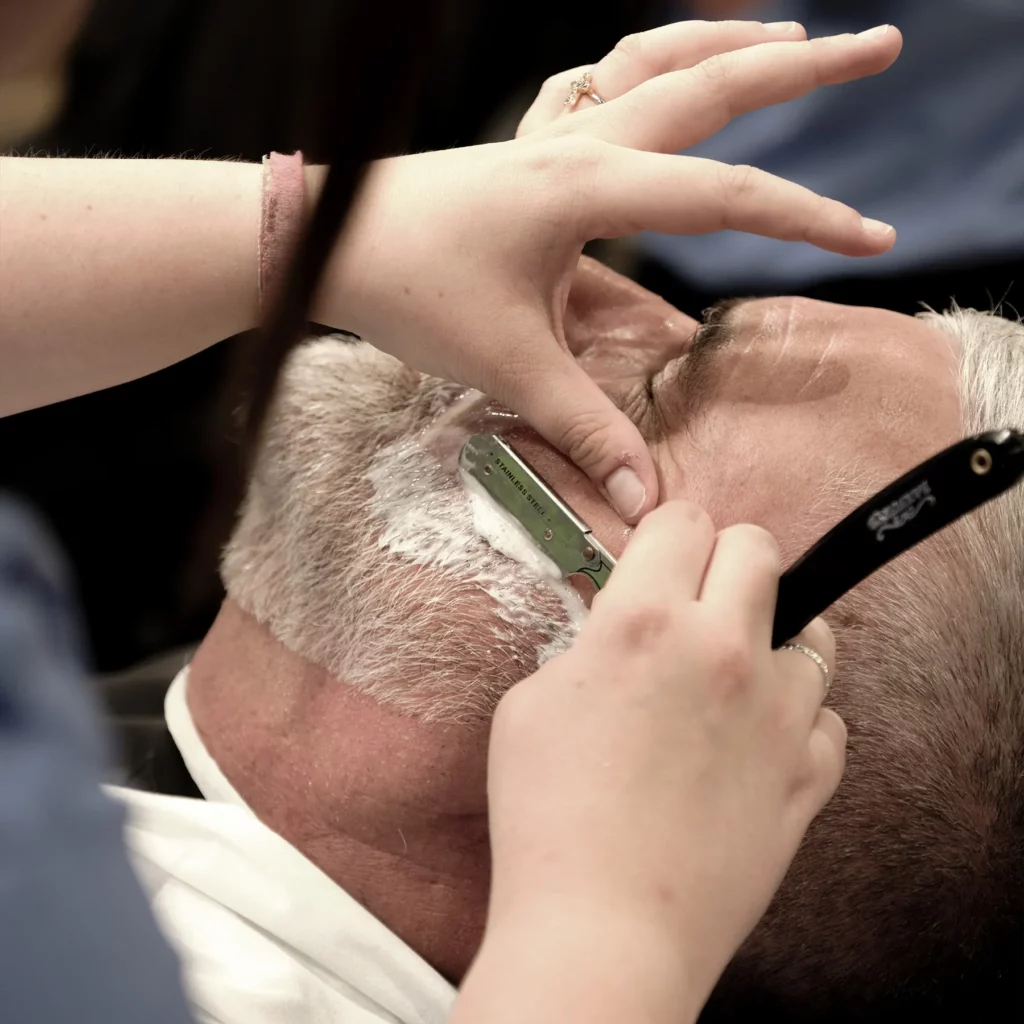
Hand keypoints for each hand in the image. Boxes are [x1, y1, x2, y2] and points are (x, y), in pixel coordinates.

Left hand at [314, 21, 901, 522]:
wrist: (322, 237)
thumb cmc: (405, 286)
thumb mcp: (505, 365)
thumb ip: (584, 428)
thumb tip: (646, 499)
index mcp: (586, 185)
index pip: (724, 195)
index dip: (805, 219)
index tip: (872, 240)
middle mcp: (578, 142)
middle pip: (710, 85)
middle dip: (802, 67)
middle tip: (883, 47)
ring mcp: (551, 136)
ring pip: (656, 63)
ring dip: (727, 46)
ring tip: (792, 33)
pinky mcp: (529, 153)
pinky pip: (599, 86)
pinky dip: (647, 68)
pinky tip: (663, 76)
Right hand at [478, 503, 845, 1016]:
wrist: (602, 928)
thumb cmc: (548, 819)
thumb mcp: (532, 703)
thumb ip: (585, 643)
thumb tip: (616, 625)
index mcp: (644, 622)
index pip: (684, 520)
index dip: (666, 535)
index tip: (659, 559)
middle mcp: (723, 651)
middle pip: (759, 548)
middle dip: (726, 562)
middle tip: (698, 602)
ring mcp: (778, 713)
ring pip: (813, 631)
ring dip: (774, 638)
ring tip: (734, 675)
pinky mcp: (808, 773)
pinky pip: (825, 717)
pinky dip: (795, 722)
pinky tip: (751, 746)